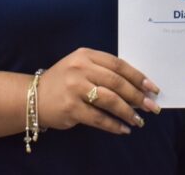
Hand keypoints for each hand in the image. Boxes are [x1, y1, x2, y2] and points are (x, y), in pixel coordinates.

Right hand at [38, 48, 160, 135]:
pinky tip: (124, 129)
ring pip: (110, 100)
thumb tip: (136, 86)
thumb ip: (103, 70)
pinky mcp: (71, 108)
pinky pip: (98, 118)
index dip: (137, 76)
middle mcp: (80, 69)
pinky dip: (114, 124)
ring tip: (139, 120)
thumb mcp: (81, 66)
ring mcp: (75, 88)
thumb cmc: (63, 81)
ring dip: (128, 112)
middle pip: (117, 82)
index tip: (152, 87)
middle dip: (137, 95)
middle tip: (151, 106)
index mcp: (86, 55)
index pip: (118, 64)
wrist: (32, 97)